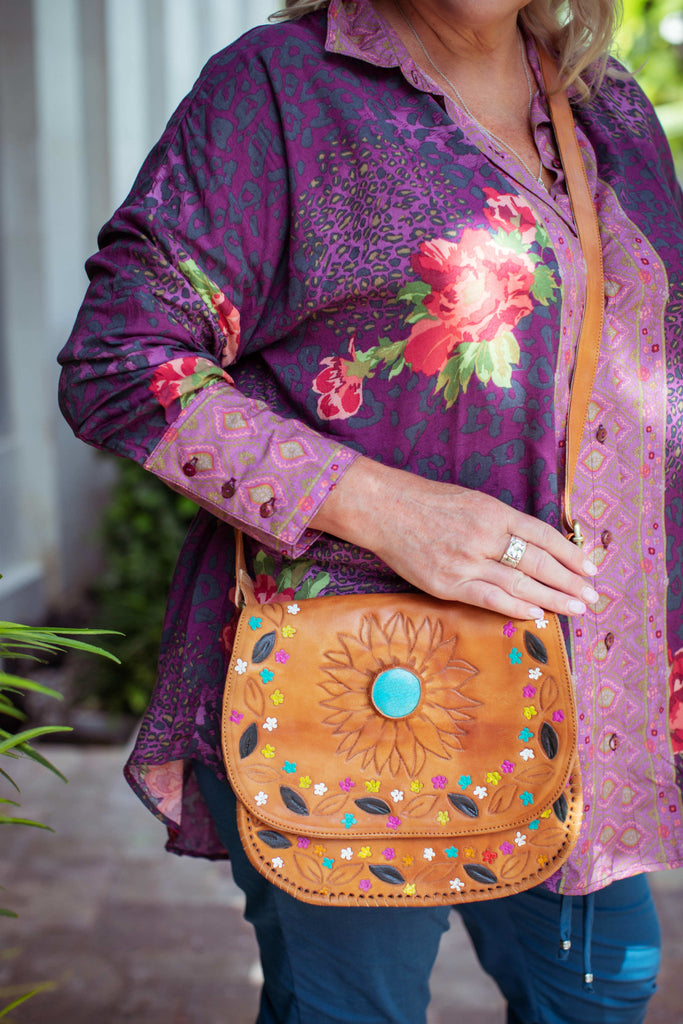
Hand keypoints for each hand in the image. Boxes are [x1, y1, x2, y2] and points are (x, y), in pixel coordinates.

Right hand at [312, 456, 597, 619]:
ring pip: (519, 585)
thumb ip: (503, 523)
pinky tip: (536, 614)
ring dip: (552, 599)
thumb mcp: (473, 501)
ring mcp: (465, 561)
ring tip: (576, 608)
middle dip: (570, 581)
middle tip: (593, 596)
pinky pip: (489, 599)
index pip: (543, 535)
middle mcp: (484, 536)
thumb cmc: (428, 502)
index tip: (591, 567)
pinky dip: (515, 608)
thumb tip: (537, 546)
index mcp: (493, 512)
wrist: (384, 509)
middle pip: (538, 563)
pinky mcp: (447, 583)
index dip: (570, 553)